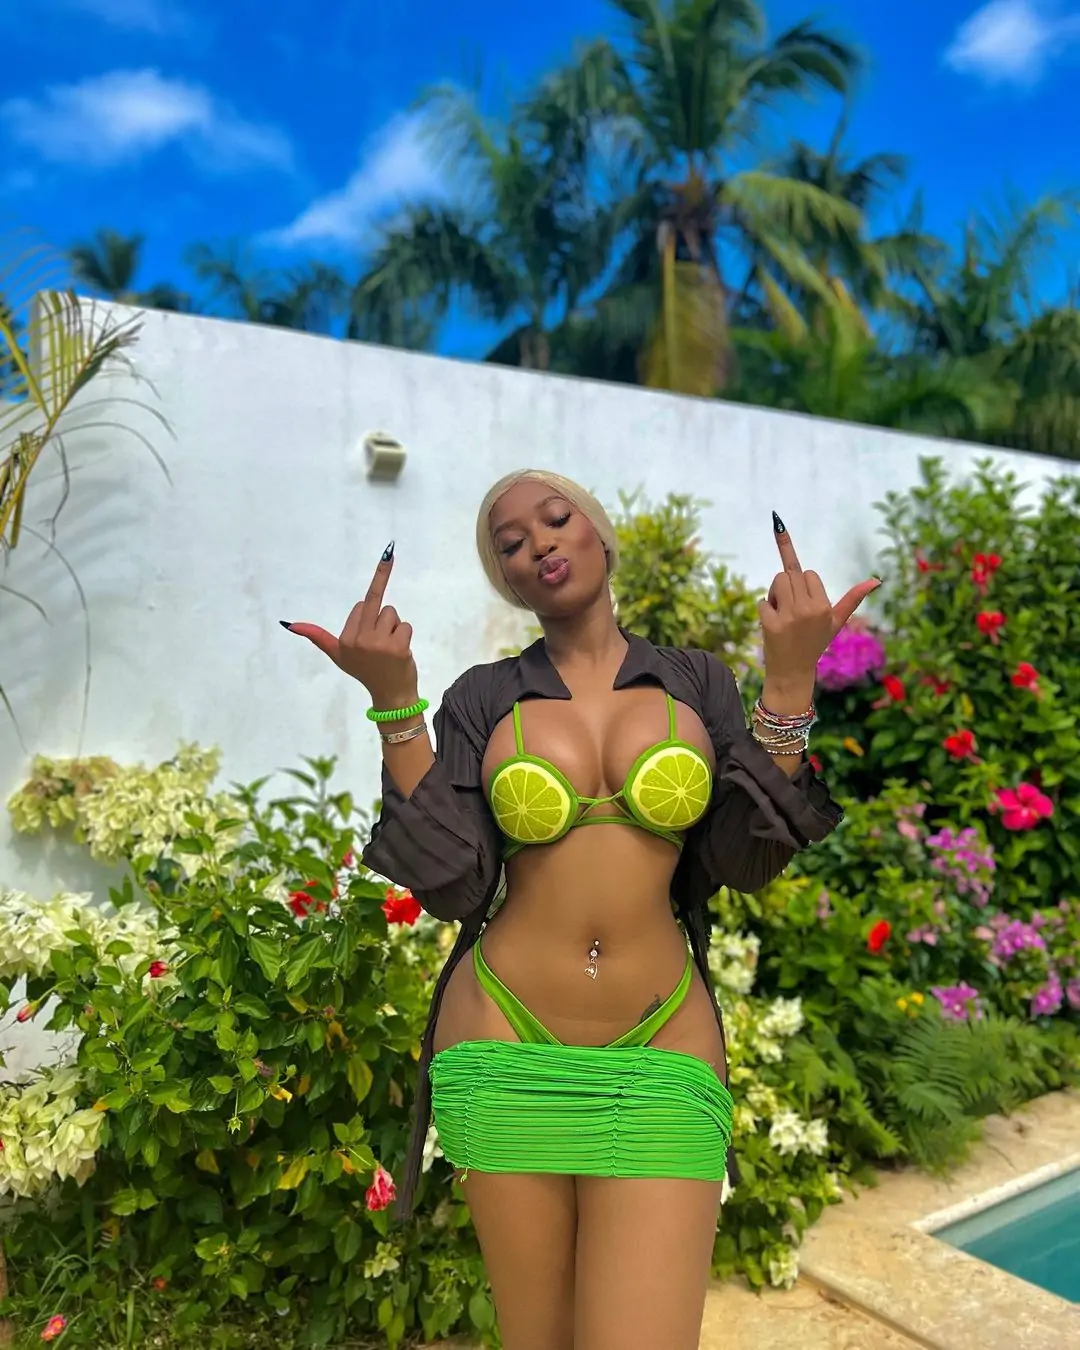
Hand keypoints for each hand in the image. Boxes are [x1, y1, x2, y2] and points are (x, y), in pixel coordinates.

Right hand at [283, 544, 418, 707]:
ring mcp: (378, 644)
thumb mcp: (337, 656)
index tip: (368, 640)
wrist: (391, 695)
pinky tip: (401, 652)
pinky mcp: (397, 647)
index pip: (361, 606)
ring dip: (395, 627)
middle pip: (375, 604)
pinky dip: (406, 636)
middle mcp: (358, 641)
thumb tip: (289, 624)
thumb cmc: (365, 672)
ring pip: (392, 612)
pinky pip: (405, 625)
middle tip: (382, 643)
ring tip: (390, 648)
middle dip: (382, 619)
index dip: (368, 619)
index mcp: (344, 640)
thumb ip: (317, 637)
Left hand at [760, 514, 878, 690]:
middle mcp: (807, 610)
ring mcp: (788, 617)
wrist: (793, 671)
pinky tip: (773, 622)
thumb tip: (876, 580)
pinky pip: (763, 601)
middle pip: (790, 574)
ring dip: (775, 592)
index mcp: (824, 608)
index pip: (809, 574)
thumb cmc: (815, 642)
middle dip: (788, 586)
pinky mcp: (770, 624)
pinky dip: (765, 609)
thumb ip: (853, 599)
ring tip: (782, 611)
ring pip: (777, 581)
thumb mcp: (837, 622)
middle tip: (791, 607)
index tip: (804, 601)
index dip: (803, 585)